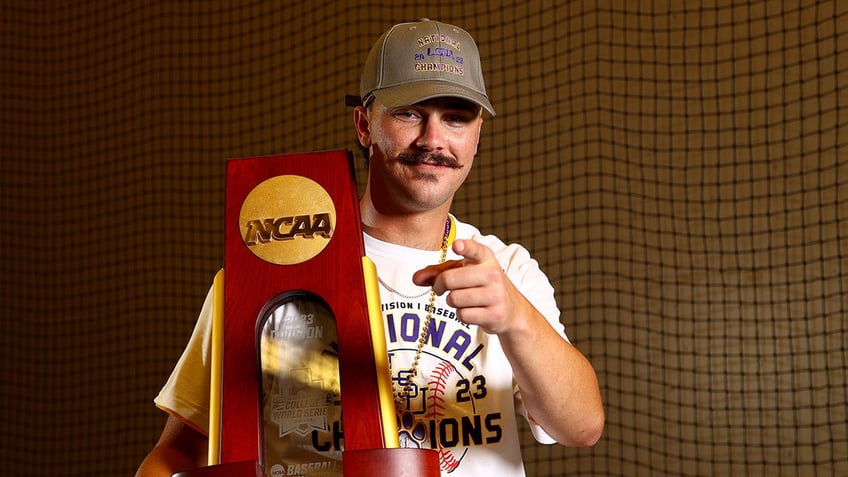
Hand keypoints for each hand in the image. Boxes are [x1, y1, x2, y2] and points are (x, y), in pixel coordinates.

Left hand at [412, 239, 526, 333]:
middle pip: (449, 280)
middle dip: (439, 286)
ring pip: (454, 299)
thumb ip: (438, 272)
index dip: (465, 248)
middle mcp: (493, 274)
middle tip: (441, 289)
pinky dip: (462, 315)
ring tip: (463, 299)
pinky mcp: (495, 314)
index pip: (475, 250)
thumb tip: (416, 279)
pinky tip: (472, 311)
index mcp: (485, 258)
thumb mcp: (463, 272)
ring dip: (452, 301)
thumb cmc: (480, 285)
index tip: (456, 246)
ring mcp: (496, 295)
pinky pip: (463, 315)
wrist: (511, 310)